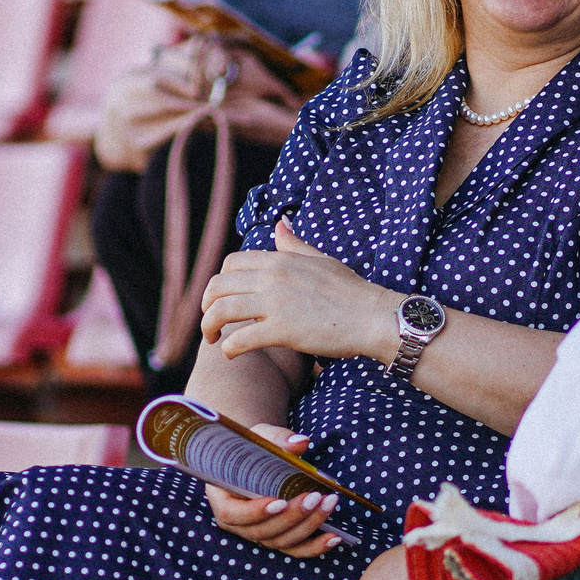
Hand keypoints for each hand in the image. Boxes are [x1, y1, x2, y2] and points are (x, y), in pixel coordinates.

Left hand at [201, 221, 398, 363]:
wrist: (373, 317)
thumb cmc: (351, 292)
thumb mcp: (321, 260)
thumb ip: (295, 245)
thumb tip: (279, 225)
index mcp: (280, 260)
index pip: (231, 263)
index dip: (220, 282)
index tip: (222, 299)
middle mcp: (272, 278)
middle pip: (218, 286)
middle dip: (206, 305)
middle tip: (211, 322)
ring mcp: (275, 303)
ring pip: (221, 310)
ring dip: (208, 327)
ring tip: (212, 339)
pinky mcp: (281, 330)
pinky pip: (240, 339)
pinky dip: (228, 349)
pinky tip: (231, 355)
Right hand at [205, 425, 344, 558]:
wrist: (260, 458)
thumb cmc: (253, 448)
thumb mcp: (260, 437)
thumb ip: (277, 439)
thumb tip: (300, 443)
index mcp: (222, 497)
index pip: (231, 514)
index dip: (254, 512)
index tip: (279, 502)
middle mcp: (237, 522)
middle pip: (262, 532)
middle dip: (291, 517)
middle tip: (315, 496)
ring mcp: (258, 533)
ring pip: (281, 541)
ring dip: (308, 526)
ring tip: (328, 504)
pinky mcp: (278, 538)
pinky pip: (295, 550)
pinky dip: (315, 546)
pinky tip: (334, 537)